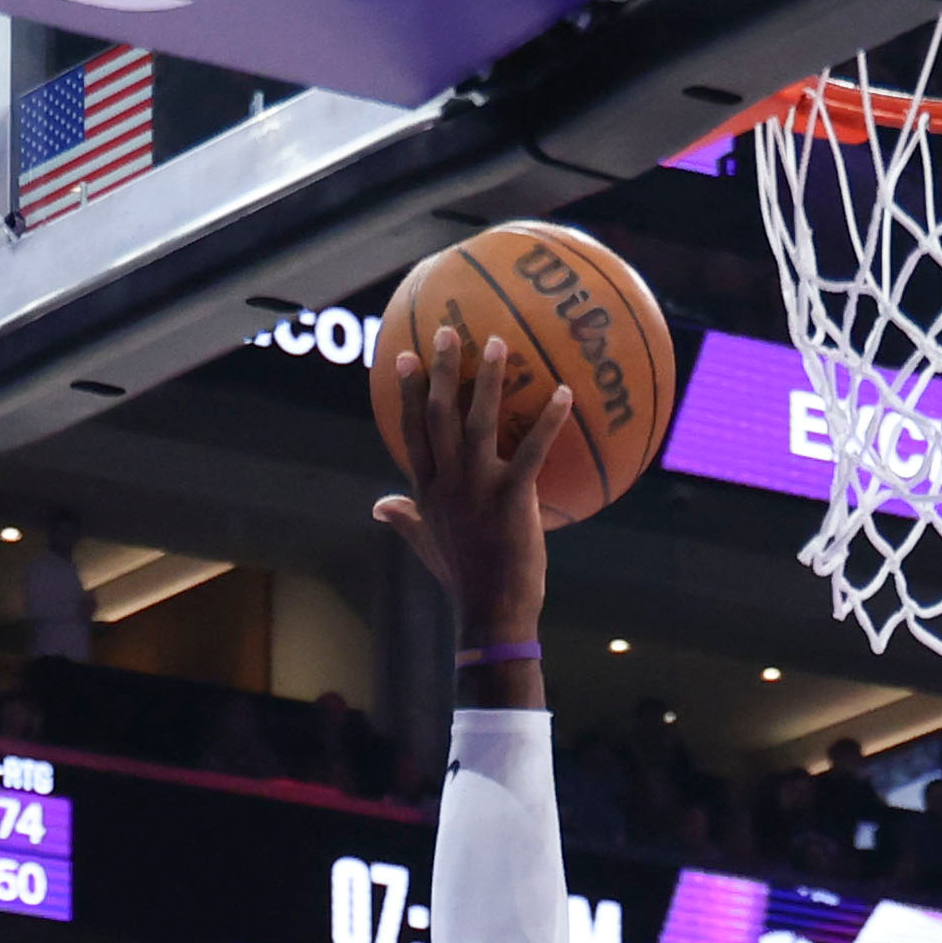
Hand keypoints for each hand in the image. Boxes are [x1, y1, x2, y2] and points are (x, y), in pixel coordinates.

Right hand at [368, 316, 556, 651]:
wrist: (491, 612)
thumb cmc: (464, 579)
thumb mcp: (426, 544)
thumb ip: (404, 519)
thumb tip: (378, 506)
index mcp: (426, 489)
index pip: (411, 430)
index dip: (407, 391)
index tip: (406, 356)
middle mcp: (447, 480)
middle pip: (438, 413)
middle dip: (440, 368)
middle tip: (447, 331)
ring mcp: (478, 487)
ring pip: (478, 420)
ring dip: (488, 379)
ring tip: (498, 344)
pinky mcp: (513, 498)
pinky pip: (533, 450)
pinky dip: (549, 419)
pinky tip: (564, 393)